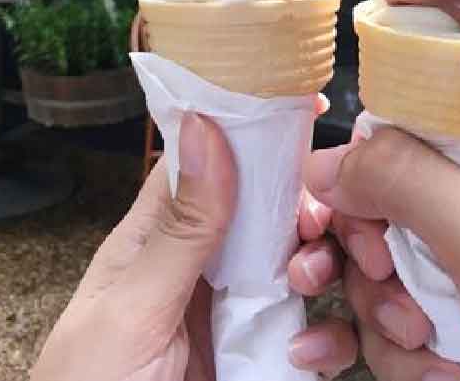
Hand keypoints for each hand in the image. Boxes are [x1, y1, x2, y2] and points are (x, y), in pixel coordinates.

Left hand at [31, 107, 354, 380]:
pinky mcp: (260, 363)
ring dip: (328, 272)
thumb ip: (178, 229)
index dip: (252, 130)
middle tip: (323, 228)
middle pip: (272, 213)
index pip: (206, 163)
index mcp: (156, 241)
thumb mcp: (131, 311)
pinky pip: (315, 335)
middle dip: (309, 213)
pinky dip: (327, 340)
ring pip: (303, 270)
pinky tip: (311, 357)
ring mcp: (234, 318)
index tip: (305, 104)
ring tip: (317, 289)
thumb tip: (205, 128)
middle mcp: (202, 270)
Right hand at [301, 106, 459, 380]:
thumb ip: (407, 182)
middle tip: (389, 273)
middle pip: (378, 199)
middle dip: (374, 252)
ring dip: (387, 311)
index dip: (372, 161)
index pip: (412, 119)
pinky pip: (386, 318)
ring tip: (426, 335)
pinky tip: (437, 365)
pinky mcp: (448, 311)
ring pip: (374, 266)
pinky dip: (400, 351)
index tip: (357, 200)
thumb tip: (329, 162)